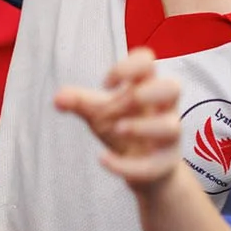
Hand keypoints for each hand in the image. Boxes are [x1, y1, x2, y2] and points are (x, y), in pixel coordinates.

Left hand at [55, 49, 182, 188]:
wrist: (141, 168)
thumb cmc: (124, 128)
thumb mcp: (99, 112)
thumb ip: (78, 102)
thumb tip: (57, 99)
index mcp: (147, 88)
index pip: (148, 62)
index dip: (128, 66)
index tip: (106, 83)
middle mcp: (163, 109)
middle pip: (174, 88)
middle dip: (151, 90)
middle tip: (131, 97)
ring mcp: (168, 137)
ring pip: (171, 127)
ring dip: (142, 126)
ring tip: (117, 128)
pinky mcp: (164, 164)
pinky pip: (152, 165)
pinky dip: (126, 164)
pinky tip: (103, 159)